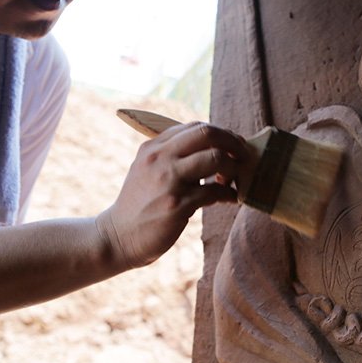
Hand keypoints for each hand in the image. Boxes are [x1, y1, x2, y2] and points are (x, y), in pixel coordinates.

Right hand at [98, 121, 248, 269]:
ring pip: (215, 158)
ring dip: (233, 167)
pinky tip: (231, 198)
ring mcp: (168, 180)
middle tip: (243, 155)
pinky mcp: (177, 204)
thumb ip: (172, 156)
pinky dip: (229, 194)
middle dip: (233, 142)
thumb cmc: (139, 204)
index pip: (195, 127)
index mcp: (154, 147)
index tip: (233, 145)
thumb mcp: (148, 170)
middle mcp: (160, 158)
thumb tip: (212, 147)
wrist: (118, 236)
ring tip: (233, 180)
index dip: (221, 133)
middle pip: (207, 133)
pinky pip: (215, 191)